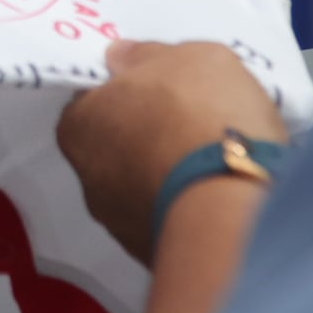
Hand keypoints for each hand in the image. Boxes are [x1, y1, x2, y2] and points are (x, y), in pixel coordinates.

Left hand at [57, 40, 288, 264]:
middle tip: (196, 125)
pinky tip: (222, 198)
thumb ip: (148, 56)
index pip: (97, 100)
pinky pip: (170, 219)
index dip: (132, 92)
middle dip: (150, 136)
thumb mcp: (190, 57)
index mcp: (78, 122)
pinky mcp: (153, 257)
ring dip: (170, 176)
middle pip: (118, 145)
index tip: (167, 93)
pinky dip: (189, 208)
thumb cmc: (204, 118)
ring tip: (217, 164)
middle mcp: (86, 177)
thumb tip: (119, 59)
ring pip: (143, 187)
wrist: (234, 212)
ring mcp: (118, 224)